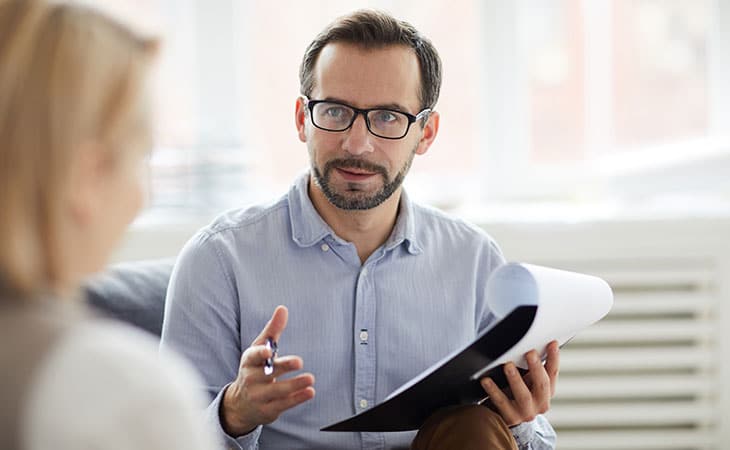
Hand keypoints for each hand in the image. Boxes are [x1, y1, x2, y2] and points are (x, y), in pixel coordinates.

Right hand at [221, 305, 315, 435]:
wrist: (241, 403)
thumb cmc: (254, 369)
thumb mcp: (259, 348)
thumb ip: (272, 330)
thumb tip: (282, 309)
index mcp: (249, 361)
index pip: (253, 357)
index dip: (260, 354)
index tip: (269, 351)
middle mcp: (251, 379)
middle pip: (267, 373)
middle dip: (283, 367)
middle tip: (299, 361)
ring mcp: (259, 396)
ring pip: (277, 391)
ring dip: (295, 385)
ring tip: (310, 378)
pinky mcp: (268, 410)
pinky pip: (283, 405)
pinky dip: (297, 398)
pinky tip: (309, 392)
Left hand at [480, 340, 559, 426]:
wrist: (505, 417)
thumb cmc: (516, 392)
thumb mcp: (527, 380)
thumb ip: (531, 366)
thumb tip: (529, 341)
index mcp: (547, 391)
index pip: (553, 373)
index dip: (554, 358)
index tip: (552, 343)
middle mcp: (540, 403)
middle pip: (542, 384)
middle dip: (536, 367)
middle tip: (530, 353)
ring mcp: (526, 412)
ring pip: (523, 395)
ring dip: (515, 379)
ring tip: (508, 366)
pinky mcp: (510, 418)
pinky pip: (501, 402)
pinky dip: (493, 390)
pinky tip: (486, 380)